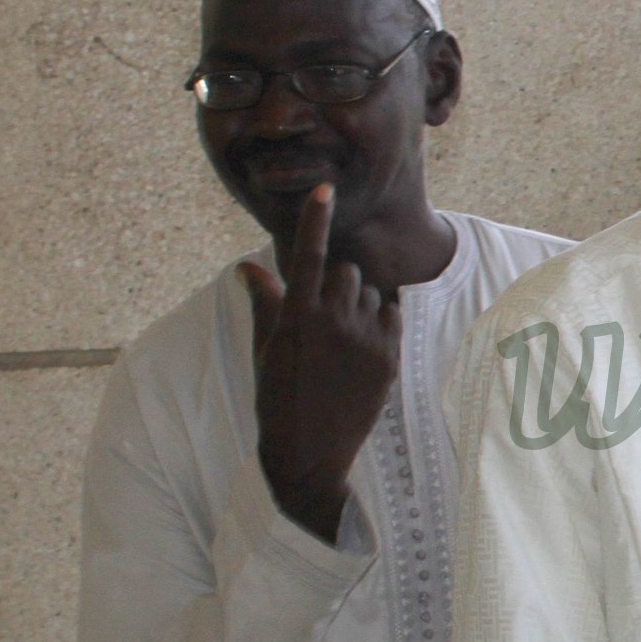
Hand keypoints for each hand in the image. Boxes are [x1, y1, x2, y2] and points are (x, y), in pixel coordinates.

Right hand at [242, 183, 398, 544]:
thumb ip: (265, 303)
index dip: (315, 219)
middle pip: (346, 271)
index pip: (307, 255)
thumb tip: (249, 266)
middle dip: (336, 281)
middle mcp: (334, 321)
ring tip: (340, 337)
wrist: (310, 454)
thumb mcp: (265, 351)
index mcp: (297, 317)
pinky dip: (379, 319)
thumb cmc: (278, 400)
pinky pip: (391, 314)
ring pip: (369, 293)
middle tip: (323, 312)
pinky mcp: (389, 357)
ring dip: (357, 301)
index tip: (325, 188)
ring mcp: (365, 339)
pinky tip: (362, 344)